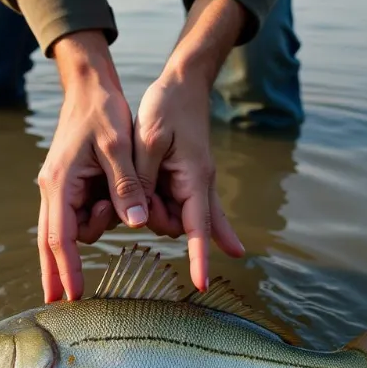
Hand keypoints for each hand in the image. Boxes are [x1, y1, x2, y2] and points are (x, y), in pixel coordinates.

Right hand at [38, 31, 147, 301]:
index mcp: (61, 182)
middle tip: (59, 303)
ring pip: (64, 229)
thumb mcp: (119, 146)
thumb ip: (126, 185)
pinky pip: (75, 214)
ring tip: (96, 239)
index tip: (73, 295)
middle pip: (50, 240)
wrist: (89, 88)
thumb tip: (136, 222)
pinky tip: (101, 223)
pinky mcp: (70, 183)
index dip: (67, 268)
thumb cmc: (102, 112)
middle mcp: (54, 188)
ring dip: (79, 242)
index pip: (61, 236)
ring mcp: (60, 186)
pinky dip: (86, 226)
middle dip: (54, 271)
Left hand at [134, 0, 247, 290]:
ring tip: (142, 174)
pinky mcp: (187, 177)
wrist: (184, 83)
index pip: (198, 227)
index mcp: (193, 177)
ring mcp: (194, 182)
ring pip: (175, 215)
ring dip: (155, 207)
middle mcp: (199, 185)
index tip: (202, 284)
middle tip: (135, 188)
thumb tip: (136, 216)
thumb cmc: (167, 106)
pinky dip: (203, 226)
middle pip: (177, 224)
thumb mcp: (147, 139)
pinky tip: (231, 248)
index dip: (199, 256)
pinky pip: (190, 207)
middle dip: (155, 216)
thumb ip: (141, 179)